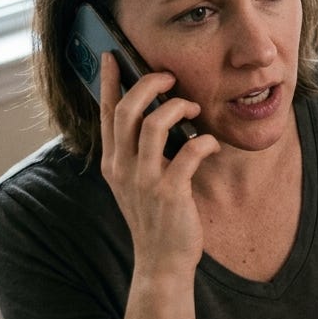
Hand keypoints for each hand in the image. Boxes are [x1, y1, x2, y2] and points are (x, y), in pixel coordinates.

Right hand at [97, 53, 218, 274]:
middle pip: (127, 110)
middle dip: (149, 84)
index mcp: (113, 163)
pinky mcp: (170, 193)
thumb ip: (138, 154)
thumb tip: (153, 119)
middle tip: (169, 78)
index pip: (106, 113)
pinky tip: (210, 144)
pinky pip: (188, 152)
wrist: (162, 262)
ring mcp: (144, 181)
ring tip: (193, 107)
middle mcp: (123, 168)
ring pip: (153, 124)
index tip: (112, 56)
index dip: (110, 82)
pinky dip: (203, 142)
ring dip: (177, 107)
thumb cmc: (156, 219)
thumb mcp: (136, 184)